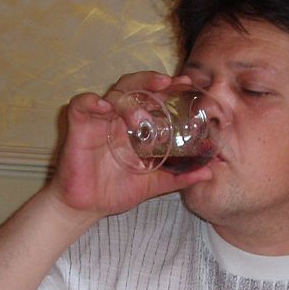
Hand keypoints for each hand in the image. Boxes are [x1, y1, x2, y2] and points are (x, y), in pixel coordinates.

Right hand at [48, 71, 212, 219]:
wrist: (87, 208)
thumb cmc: (115, 191)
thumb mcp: (153, 184)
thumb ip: (179, 177)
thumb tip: (209, 172)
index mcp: (135, 126)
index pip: (152, 97)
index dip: (168, 87)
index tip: (186, 83)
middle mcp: (117, 118)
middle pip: (133, 86)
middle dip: (150, 81)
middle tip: (167, 84)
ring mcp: (98, 121)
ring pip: (113, 94)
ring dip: (128, 101)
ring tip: (139, 119)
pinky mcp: (78, 127)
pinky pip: (81, 105)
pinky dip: (91, 101)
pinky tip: (103, 107)